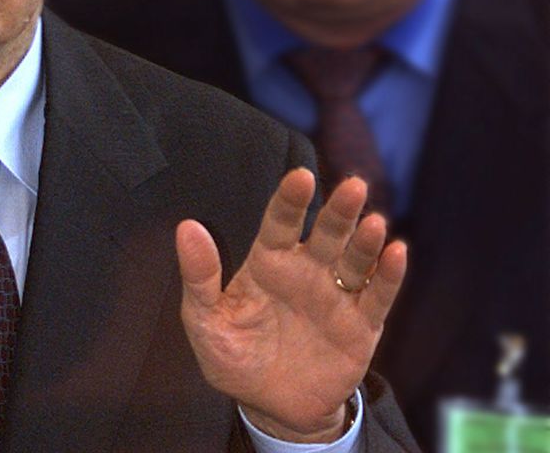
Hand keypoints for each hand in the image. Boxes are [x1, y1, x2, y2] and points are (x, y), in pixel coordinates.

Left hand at [175, 169, 406, 442]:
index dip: (290, 200)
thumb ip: (198, 277)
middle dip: (339, 211)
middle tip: (353, 186)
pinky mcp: (362, 326)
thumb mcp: (205, 321)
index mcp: (268, 263)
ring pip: (355, 259)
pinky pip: (378, 296)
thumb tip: (187, 227)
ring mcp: (336, 296)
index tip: (300, 176)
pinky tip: (396, 253)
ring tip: (374, 223)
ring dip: (366, 240)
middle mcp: (306, 271)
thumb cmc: (234, 357)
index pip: (279, 223)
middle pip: (326, 233)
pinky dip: (388, 275)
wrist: (271, 407)